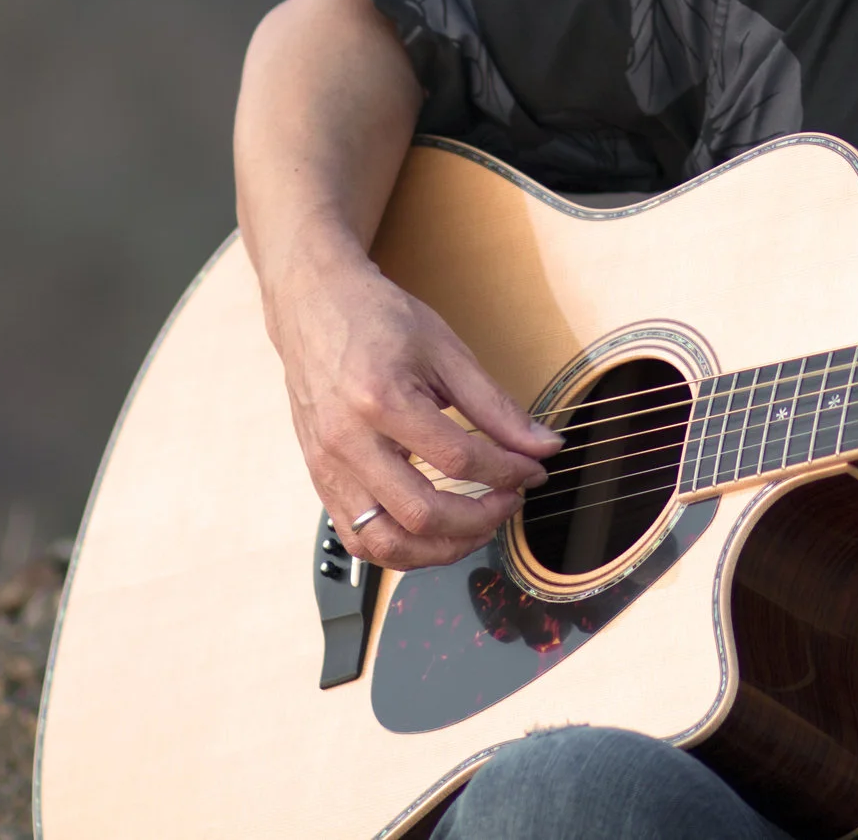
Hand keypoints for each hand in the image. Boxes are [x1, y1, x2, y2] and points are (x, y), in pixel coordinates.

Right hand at [262, 244, 562, 570]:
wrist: (314, 307)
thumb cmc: (379, 321)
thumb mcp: (446, 351)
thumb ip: (496, 406)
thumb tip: (543, 446)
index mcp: (381, 399)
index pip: (458, 459)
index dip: (507, 472)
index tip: (534, 470)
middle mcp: (347, 441)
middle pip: (420, 514)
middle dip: (479, 520)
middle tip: (510, 501)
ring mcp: (327, 466)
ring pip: (384, 543)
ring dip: (440, 550)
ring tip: (477, 527)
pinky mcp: (319, 480)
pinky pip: (357, 539)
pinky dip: (401, 549)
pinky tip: (433, 532)